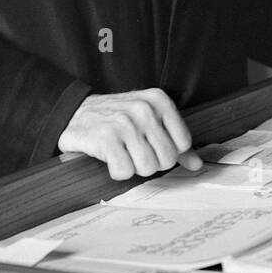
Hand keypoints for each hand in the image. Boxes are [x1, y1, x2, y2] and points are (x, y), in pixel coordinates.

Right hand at [57, 88, 202, 180]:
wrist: (75, 112)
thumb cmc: (116, 118)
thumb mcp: (149, 120)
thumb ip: (174, 141)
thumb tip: (196, 164)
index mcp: (159, 100)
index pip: (183, 143)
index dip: (167, 152)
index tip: (151, 145)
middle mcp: (143, 109)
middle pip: (166, 159)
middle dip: (151, 163)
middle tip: (134, 152)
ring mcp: (124, 122)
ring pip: (147, 168)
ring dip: (133, 168)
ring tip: (122, 153)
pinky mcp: (106, 138)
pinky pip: (124, 172)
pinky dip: (116, 171)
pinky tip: (110, 158)